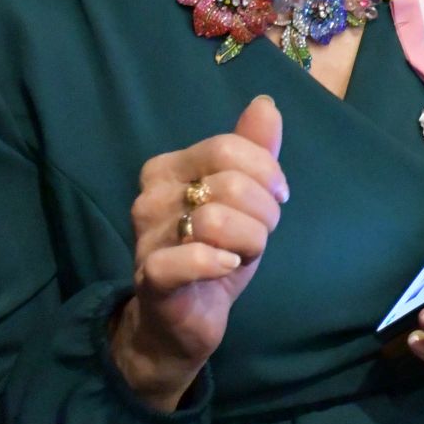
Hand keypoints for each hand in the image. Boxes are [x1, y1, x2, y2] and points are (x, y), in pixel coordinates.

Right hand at [111, 95, 287, 410]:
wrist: (183, 320)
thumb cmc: (216, 252)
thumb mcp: (244, 198)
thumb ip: (253, 150)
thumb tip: (265, 103)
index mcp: (169, 168)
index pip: (229, 147)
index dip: (266, 173)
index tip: (276, 197)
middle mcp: (151, 196)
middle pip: (229, 183)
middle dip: (263, 212)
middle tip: (258, 234)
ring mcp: (147, 236)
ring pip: (218, 219)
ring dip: (249, 241)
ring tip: (241, 254)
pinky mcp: (151, 275)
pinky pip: (191, 258)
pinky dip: (220, 262)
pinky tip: (228, 267)